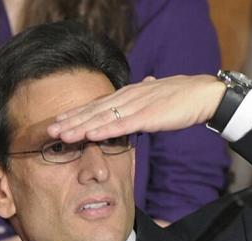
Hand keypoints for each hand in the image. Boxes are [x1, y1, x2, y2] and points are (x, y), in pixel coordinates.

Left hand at [47, 74, 224, 143]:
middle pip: (93, 111)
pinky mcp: (148, 116)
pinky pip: (122, 124)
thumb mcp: (153, 100)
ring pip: (102, 118)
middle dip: (70, 121)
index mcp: (127, 95)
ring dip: (80, 127)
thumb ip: (139, 104)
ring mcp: (136, 106)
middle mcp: (127, 98)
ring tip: (62, 135)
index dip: (75, 114)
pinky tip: (90, 135)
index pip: (96, 106)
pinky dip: (104, 130)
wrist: (203, 94)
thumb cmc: (179, 99)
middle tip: (48, 131)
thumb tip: (131, 108)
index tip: (57, 122)